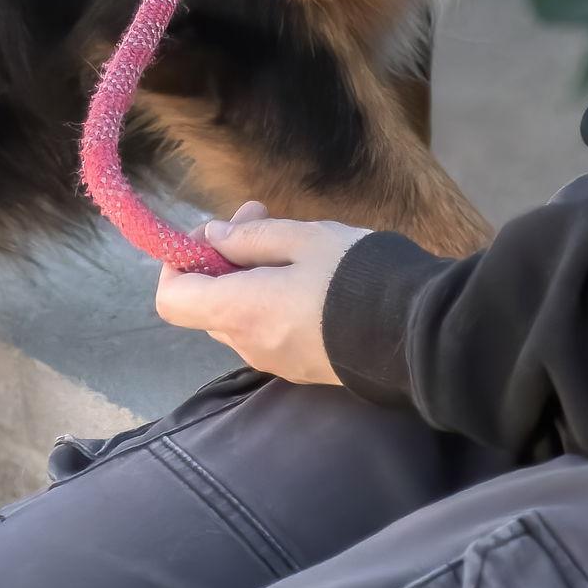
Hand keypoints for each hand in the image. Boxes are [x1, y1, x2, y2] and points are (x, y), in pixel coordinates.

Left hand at [155, 201, 373, 383]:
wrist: (416, 332)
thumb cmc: (355, 276)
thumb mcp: (302, 238)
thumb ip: (250, 238)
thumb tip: (214, 238)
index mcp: (239, 310)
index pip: (171, 300)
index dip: (177, 265)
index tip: (209, 237)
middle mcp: (248, 343)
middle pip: (206, 305)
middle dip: (222, 260)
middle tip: (256, 219)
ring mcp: (275, 361)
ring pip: (238, 318)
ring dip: (248, 280)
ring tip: (291, 243)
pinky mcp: (301, 369)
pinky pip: (267, 333)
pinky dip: (271, 304)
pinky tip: (309, 279)